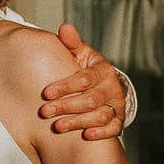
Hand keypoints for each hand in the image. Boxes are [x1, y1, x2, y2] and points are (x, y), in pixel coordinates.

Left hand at [40, 23, 128, 139]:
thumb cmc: (85, 68)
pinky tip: (86, 135)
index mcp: (102, 69)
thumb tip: (64, 27)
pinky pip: (114, 128)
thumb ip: (71, 44)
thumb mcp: (80, 54)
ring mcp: (116, 104)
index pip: (84, 78)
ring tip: (57, 127)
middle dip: (66, 106)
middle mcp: (112, 87)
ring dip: (78, 122)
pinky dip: (101, 133)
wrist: (104, 85)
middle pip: (90, 100)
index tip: (46, 93)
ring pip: (100, 115)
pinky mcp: (118, 119)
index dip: (65, 86)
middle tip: (45, 112)